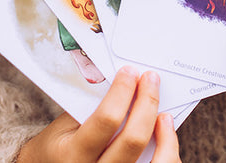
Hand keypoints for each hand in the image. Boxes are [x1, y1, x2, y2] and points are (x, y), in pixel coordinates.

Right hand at [16, 66, 179, 162]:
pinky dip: (168, 152)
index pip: (106, 120)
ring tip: (164, 113)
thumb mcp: (64, 126)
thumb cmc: (58, 147)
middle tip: (150, 79)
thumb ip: (91, 108)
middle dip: (147, 103)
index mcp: (73, 154)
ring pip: (154, 162)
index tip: (130, 72)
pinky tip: (165, 134)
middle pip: (133, 140)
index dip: (122, 92)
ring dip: (165, 135)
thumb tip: (125, 82)